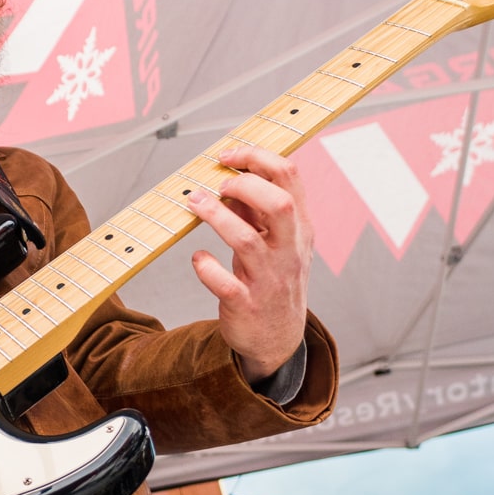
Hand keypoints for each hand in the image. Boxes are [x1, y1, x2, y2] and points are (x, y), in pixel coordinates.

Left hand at [185, 144, 312, 381]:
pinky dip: (206, 267)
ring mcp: (269, 280)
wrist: (277, 339)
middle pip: (280, 205)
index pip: (290, 177)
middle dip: (245, 185)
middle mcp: (288, 252)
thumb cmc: (272, 281)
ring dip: (216, 217)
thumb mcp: (273, 243)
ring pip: (246, 241)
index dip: (257, 157)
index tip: (228, 155)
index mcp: (299, 229)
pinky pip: (225, 283)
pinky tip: (198, 258)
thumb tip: (228, 179)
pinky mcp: (246, 305)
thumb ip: (255, 212)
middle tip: (218, 185)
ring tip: (194, 204)